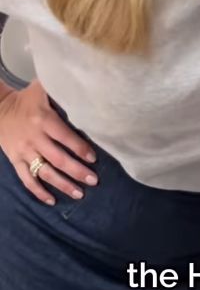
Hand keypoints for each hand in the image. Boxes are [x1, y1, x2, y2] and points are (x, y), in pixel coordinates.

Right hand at [0, 80, 97, 203]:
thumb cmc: (28, 99)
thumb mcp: (43, 88)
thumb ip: (62, 90)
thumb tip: (86, 89)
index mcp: (43, 119)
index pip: (64, 136)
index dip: (79, 148)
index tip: (94, 158)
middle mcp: (34, 138)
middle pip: (57, 158)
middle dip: (76, 171)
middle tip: (93, 180)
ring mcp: (24, 151)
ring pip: (44, 172)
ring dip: (62, 184)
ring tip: (79, 194)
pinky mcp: (15, 160)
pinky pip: (27, 179)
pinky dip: (39, 191)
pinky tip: (52, 201)